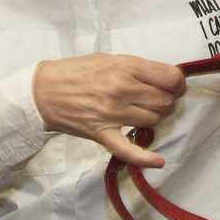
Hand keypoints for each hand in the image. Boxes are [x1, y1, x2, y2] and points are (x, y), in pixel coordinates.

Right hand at [32, 54, 186, 167]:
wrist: (42, 91)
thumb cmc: (74, 72)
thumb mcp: (106, 59)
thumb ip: (134, 68)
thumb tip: (161, 79)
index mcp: (125, 67)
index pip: (170, 78)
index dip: (177, 84)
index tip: (172, 86)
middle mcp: (122, 90)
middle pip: (165, 101)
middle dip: (164, 100)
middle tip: (152, 99)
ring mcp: (113, 113)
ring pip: (153, 120)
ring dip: (153, 118)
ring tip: (141, 113)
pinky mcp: (103, 133)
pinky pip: (129, 150)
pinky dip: (145, 157)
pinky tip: (158, 161)